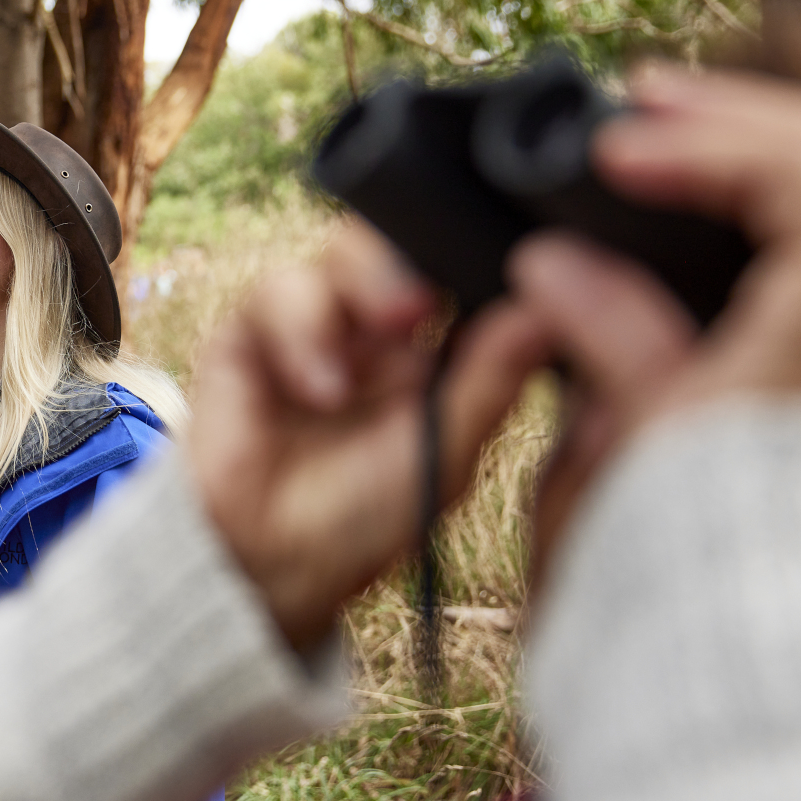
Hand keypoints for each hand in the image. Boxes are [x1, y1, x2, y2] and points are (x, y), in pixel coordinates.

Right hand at [189, 223, 552, 653]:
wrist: (265, 560)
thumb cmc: (362, 520)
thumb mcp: (445, 454)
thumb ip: (489, 381)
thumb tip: (548, 313)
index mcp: (435, 348)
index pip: (461, 269)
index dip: (474, 256)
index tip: (496, 270)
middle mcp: (377, 325)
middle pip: (402, 241)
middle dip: (411, 264)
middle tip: (419, 307)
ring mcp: (316, 322)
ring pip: (342, 250)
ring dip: (361, 290)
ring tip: (377, 345)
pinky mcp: (252, 329)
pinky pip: (278, 291)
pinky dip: (301, 333)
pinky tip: (319, 390)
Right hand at [512, 65, 800, 558]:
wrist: (765, 653)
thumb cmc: (704, 549)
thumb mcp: (641, 424)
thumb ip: (605, 324)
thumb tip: (553, 262)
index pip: (786, 175)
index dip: (691, 147)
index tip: (606, 151)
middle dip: (746, 117)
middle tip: (648, 96)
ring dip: (786, 151)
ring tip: (690, 133)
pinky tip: (743, 208)